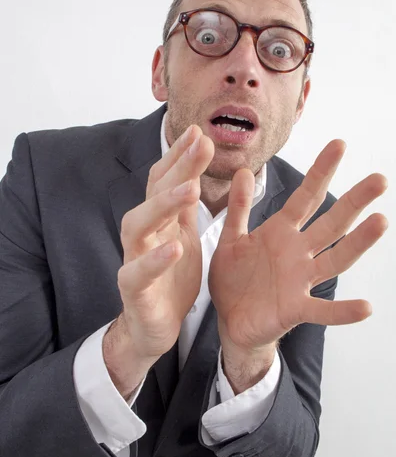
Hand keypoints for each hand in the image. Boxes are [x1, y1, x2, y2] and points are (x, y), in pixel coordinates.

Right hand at [116, 125, 213, 359]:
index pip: (164, 180)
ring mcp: (135, 259)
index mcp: (160, 220)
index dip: (180, 156)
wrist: (154, 324)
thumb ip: (185, 206)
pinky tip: (174, 246)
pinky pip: (139, 272)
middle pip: (154, 193)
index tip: (199, 131)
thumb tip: (194, 168)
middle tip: (201, 145)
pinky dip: (156, 259)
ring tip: (191, 190)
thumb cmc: (170, 278)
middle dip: (178, 168)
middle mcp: (143, 233)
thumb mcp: (183, 235)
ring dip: (163, 205)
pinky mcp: (134, 289)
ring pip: (139, 225)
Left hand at [209, 140, 388, 353]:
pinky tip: (366, 307)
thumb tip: (245, 170)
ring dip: (358, 243)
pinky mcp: (296, 309)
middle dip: (354, 201)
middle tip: (379, 179)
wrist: (230, 320)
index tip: (340, 145)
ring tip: (381, 222)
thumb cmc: (233, 279)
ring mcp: (301, 280)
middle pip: (331, 223)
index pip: (306, 197)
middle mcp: (298, 252)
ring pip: (335, 258)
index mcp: (281, 232)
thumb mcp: (232, 239)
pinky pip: (323, 310)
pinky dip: (343, 311)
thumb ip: (239, 209)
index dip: (321, 172)